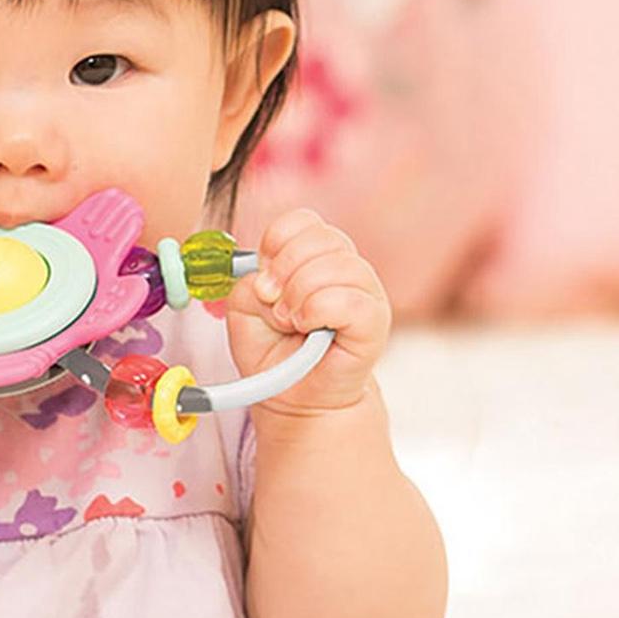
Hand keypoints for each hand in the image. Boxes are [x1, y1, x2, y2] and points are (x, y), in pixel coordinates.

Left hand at [223, 207, 388, 417]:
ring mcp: (366, 293)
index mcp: (316, 256)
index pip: (304, 221)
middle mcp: (346, 267)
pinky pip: (351, 300)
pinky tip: (308, 327)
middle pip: (321, 236)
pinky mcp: (375, 322)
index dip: (276, 241)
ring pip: (338, 264)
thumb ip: (247, 283)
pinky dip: (318, 310)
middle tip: (274, 303)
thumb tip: (269, 280)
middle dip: (285, 268)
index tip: (264, 276)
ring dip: (300, 293)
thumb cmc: (273, 351)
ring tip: (291, 321)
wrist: (294, 396)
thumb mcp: (243, 310)